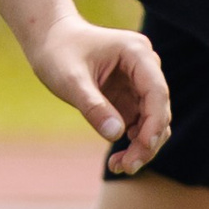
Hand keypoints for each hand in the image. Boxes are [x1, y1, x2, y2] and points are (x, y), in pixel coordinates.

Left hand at [25, 17, 169, 175]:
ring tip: (119, 166)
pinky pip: (140, 125)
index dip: (154, 122)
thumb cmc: (58, 53)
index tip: (143, 147)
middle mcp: (145, 67)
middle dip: (148, 141)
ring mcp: (139, 83)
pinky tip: (117, 160)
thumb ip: (92, 105)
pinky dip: (133, 144)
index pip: (156, 92)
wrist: (49, 41)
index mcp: (136, 53)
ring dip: (142, 147)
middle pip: (159, 110)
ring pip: (154, 121)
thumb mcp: (70, 79)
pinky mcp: (130, 97)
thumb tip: (115, 135)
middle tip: (127, 167)